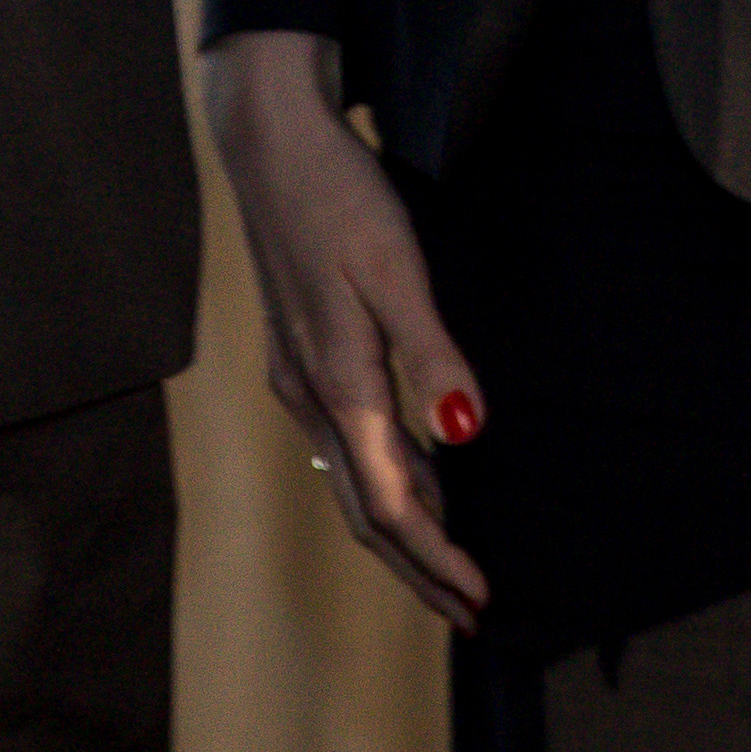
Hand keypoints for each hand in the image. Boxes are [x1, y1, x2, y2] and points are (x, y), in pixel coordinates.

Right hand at [200, 31, 489, 631]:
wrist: (268, 139)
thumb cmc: (338, 195)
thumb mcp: (395, 266)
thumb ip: (432, 351)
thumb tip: (467, 434)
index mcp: (337, 382)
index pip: (390, 502)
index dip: (437, 558)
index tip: (482, 599)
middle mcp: (309, 393)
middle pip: (363, 508)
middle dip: (418, 567)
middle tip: (471, 611)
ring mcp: (297, 375)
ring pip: (350, 479)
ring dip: (403, 528)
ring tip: (453, 562)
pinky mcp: (299, 353)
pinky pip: (344, 445)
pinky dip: (385, 480)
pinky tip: (419, 473)